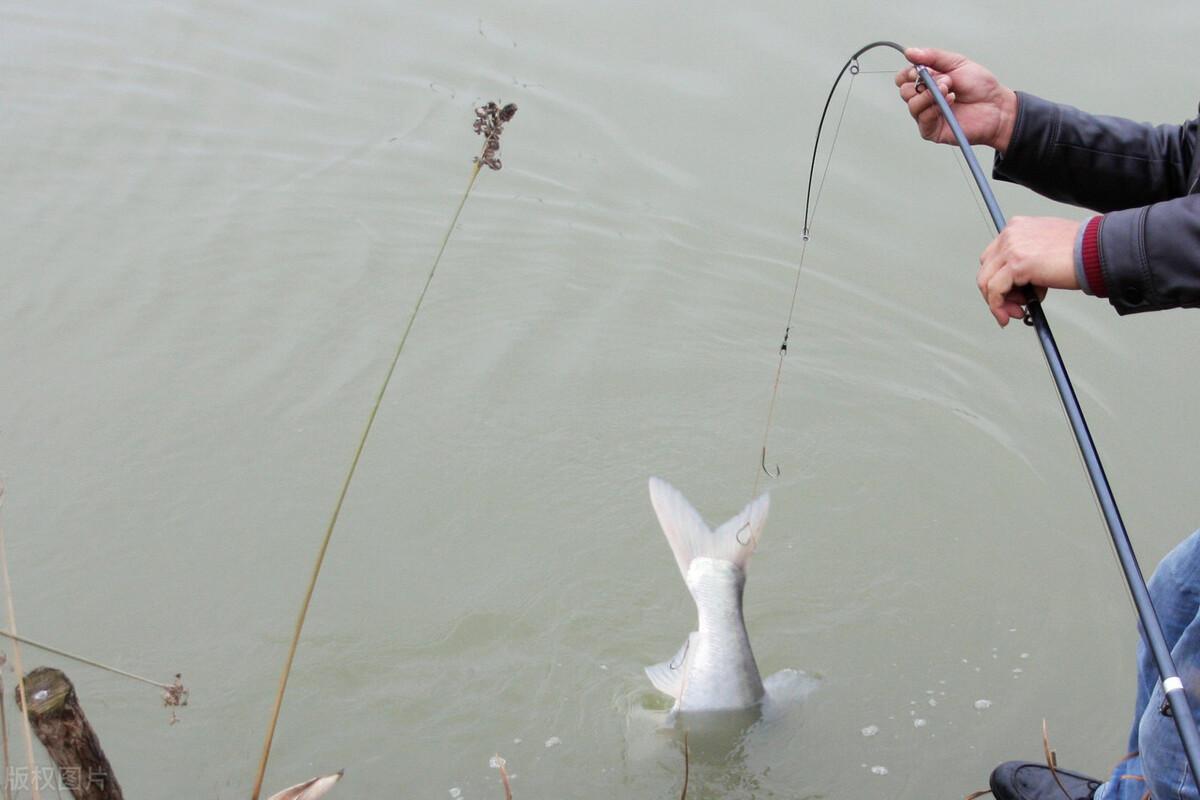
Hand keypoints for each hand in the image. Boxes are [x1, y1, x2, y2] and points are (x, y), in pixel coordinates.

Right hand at [894, 47, 1018, 152]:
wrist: (997, 106)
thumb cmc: (980, 86)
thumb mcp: (957, 62)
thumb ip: (933, 56)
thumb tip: (909, 51)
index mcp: (927, 81)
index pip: (903, 78)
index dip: (909, 73)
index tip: (923, 69)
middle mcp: (923, 98)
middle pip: (904, 91)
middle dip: (923, 82)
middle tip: (945, 80)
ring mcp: (926, 115)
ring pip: (912, 105)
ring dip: (930, 95)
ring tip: (949, 90)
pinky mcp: (932, 130)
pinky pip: (922, 119)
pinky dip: (934, 108)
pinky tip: (950, 102)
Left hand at [978, 216, 1081, 326]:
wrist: (1097, 251)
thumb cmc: (1081, 251)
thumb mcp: (1046, 249)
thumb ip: (1028, 260)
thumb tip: (1018, 285)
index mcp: (1017, 227)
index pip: (993, 257)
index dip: (999, 280)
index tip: (1011, 295)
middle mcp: (1010, 234)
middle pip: (986, 270)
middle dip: (997, 293)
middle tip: (1013, 308)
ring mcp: (1011, 248)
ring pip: (986, 281)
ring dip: (998, 303)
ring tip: (1017, 312)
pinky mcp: (1017, 264)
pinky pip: (995, 290)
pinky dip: (998, 306)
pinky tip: (1010, 315)